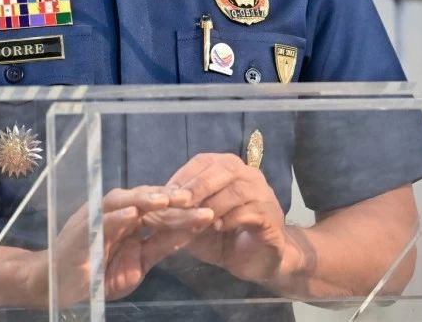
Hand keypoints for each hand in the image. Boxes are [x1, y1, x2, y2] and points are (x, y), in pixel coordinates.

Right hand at [23, 185, 213, 305]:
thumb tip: (189, 233)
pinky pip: (100, 221)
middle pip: (144, 199)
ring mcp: (97, 219)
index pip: (158, 209)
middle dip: (169, 199)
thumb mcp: (136, 265)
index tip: (208, 209)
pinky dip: (115, 216)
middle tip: (194, 199)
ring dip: (144, 198)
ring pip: (122, 200)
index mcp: (129, 220)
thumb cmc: (96, 274)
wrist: (54, 284)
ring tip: (166, 198)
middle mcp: (114, 213)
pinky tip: (132, 214)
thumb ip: (158, 248)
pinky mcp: (81, 232)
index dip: (181, 209)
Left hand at [154, 153, 301, 284]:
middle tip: (179, 202)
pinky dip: (232, 218)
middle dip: (198, 185)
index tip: (164, 194)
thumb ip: (180, 213)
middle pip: (223, 170)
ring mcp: (263, 195)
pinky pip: (251, 212)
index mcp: (227, 169)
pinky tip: (218, 228)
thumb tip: (150, 209)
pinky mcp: (270, 218)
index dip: (183, 176)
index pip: (203, 162)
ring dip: (214, 204)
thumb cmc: (222, 237)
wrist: (256, 260)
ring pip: (238, 190)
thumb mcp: (195, 224)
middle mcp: (248, 175)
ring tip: (197, 219)